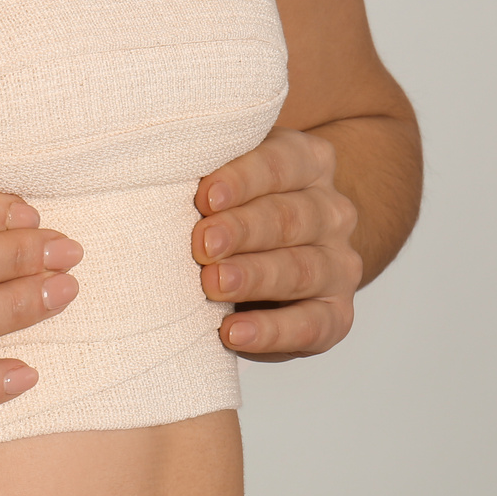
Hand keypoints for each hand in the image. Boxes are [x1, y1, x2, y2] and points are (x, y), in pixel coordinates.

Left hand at [194, 127, 361, 361]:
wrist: (272, 259)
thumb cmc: (233, 211)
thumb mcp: (223, 182)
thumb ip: (205, 177)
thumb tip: (157, 174)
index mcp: (308, 164)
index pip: (281, 163)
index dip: (243, 179)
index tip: (205, 196)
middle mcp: (331, 212)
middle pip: (290, 217)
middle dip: (242, 231)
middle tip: (202, 244)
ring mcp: (339, 265)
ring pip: (302, 269)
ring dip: (254, 277)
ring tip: (213, 285)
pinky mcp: (335, 315)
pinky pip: (312, 325)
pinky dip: (272, 331)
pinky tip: (233, 332)